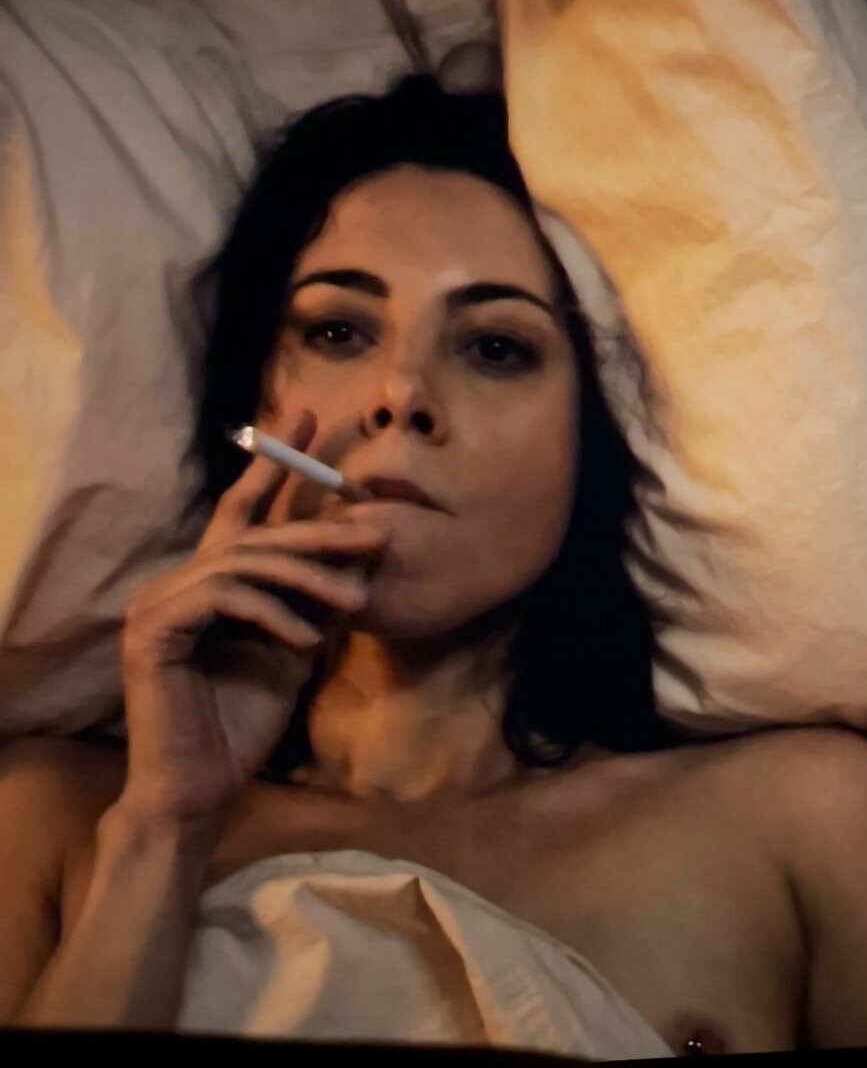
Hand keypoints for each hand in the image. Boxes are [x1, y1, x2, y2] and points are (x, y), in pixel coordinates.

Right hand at [116, 412, 386, 823]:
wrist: (201, 786)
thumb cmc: (244, 721)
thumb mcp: (298, 648)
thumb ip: (318, 602)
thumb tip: (363, 559)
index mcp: (211, 581)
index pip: (246, 509)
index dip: (277, 461)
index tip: (314, 414)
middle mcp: (178, 582)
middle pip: (256, 533)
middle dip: (322, 528)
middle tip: (380, 530)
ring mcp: (158, 604)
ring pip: (245, 563)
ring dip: (309, 579)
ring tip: (356, 600)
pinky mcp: (152, 633)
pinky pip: (224, 601)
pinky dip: (274, 614)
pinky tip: (309, 640)